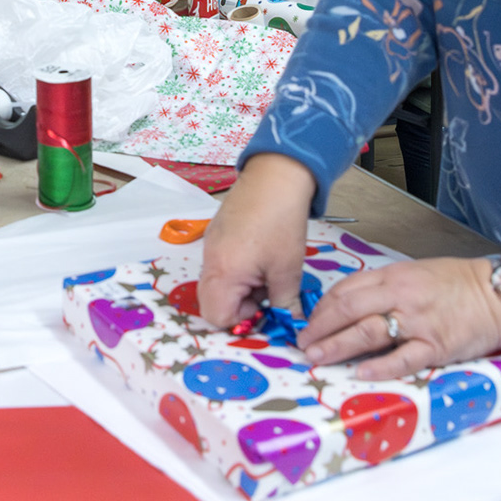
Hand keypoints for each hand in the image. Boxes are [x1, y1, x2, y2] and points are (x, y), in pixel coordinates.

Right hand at [199, 153, 318, 327]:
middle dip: (239, 306)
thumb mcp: (287, 270)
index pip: (217, 316)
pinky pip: (219, 265)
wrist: (275, 177)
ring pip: (217, 285)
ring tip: (266, 272)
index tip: (265, 310)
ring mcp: (210, 246)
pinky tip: (259, 256)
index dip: (242, 320)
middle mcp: (209, 261)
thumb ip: (285, 303)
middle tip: (266, 293)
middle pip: (212, 302)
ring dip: (240, 289)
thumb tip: (290, 323)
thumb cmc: (281, 222)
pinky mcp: (216, 235)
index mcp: (223, 273)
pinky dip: (237, 271)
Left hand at [296, 253, 500, 379]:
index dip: (322, 309)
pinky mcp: (436, 345)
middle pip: (349, 310)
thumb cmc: (457, 284)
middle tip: (302, 344)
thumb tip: (350, 306)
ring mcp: (418, 321)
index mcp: (393, 276)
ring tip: (317, 357)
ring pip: (368, 332)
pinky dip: (380, 366)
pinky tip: (360, 372)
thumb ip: (383, 287)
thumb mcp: (414, 274)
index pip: (346, 290)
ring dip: (337, 346)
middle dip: (320, 329)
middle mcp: (401, 296)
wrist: (499, 294)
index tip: (309, 323)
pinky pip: (403, 357)